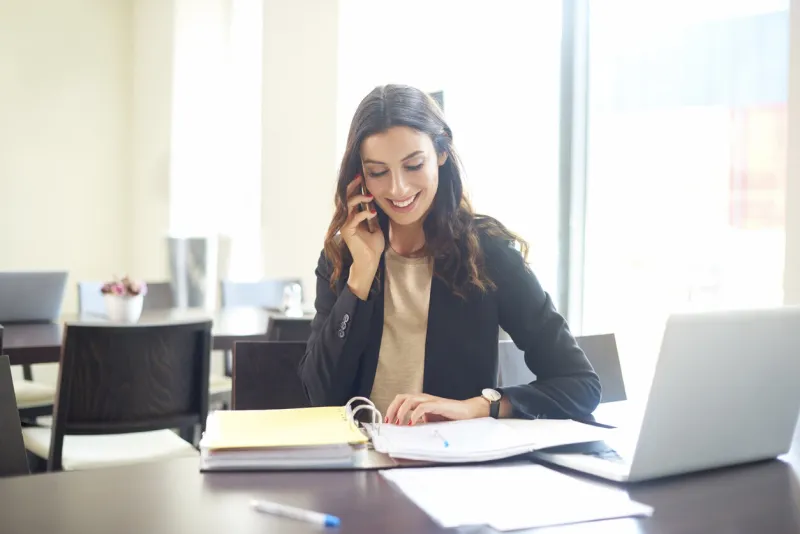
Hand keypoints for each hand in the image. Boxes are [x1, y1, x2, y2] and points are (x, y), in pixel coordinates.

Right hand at [342, 175, 384, 298]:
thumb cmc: (372, 247)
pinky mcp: (347, 231)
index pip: (351, 198)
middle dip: (352, 186)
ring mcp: (345, 225)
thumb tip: (373, 204)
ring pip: (347, 205)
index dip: (355, 187)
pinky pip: (354, 218)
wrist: (370, 261)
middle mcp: (346, 219)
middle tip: (360, 178)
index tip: (362, 178)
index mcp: (352, 218)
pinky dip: (364, 213)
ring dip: (358, 198)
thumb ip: (371, 216)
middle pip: (346, 198)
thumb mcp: (375, 228)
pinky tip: (372, 213)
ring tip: (369, 196)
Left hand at [385, 393, 489, 425]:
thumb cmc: (450, 417)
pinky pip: (422, 407)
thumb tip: (406, 431)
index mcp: (420, 402)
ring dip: (401, 412)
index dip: (392, 409)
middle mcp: (423, 399)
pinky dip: (414, 415)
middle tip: (389, 421)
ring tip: (399, 423)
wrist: (467, 413)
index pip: (401, 400)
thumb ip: (419, 423)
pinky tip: (411, 423)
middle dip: (392, 409)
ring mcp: (430, 401)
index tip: (387, 421)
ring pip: (409, 400)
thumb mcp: (430, 421)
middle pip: (401, 397)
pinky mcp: (437, 405)